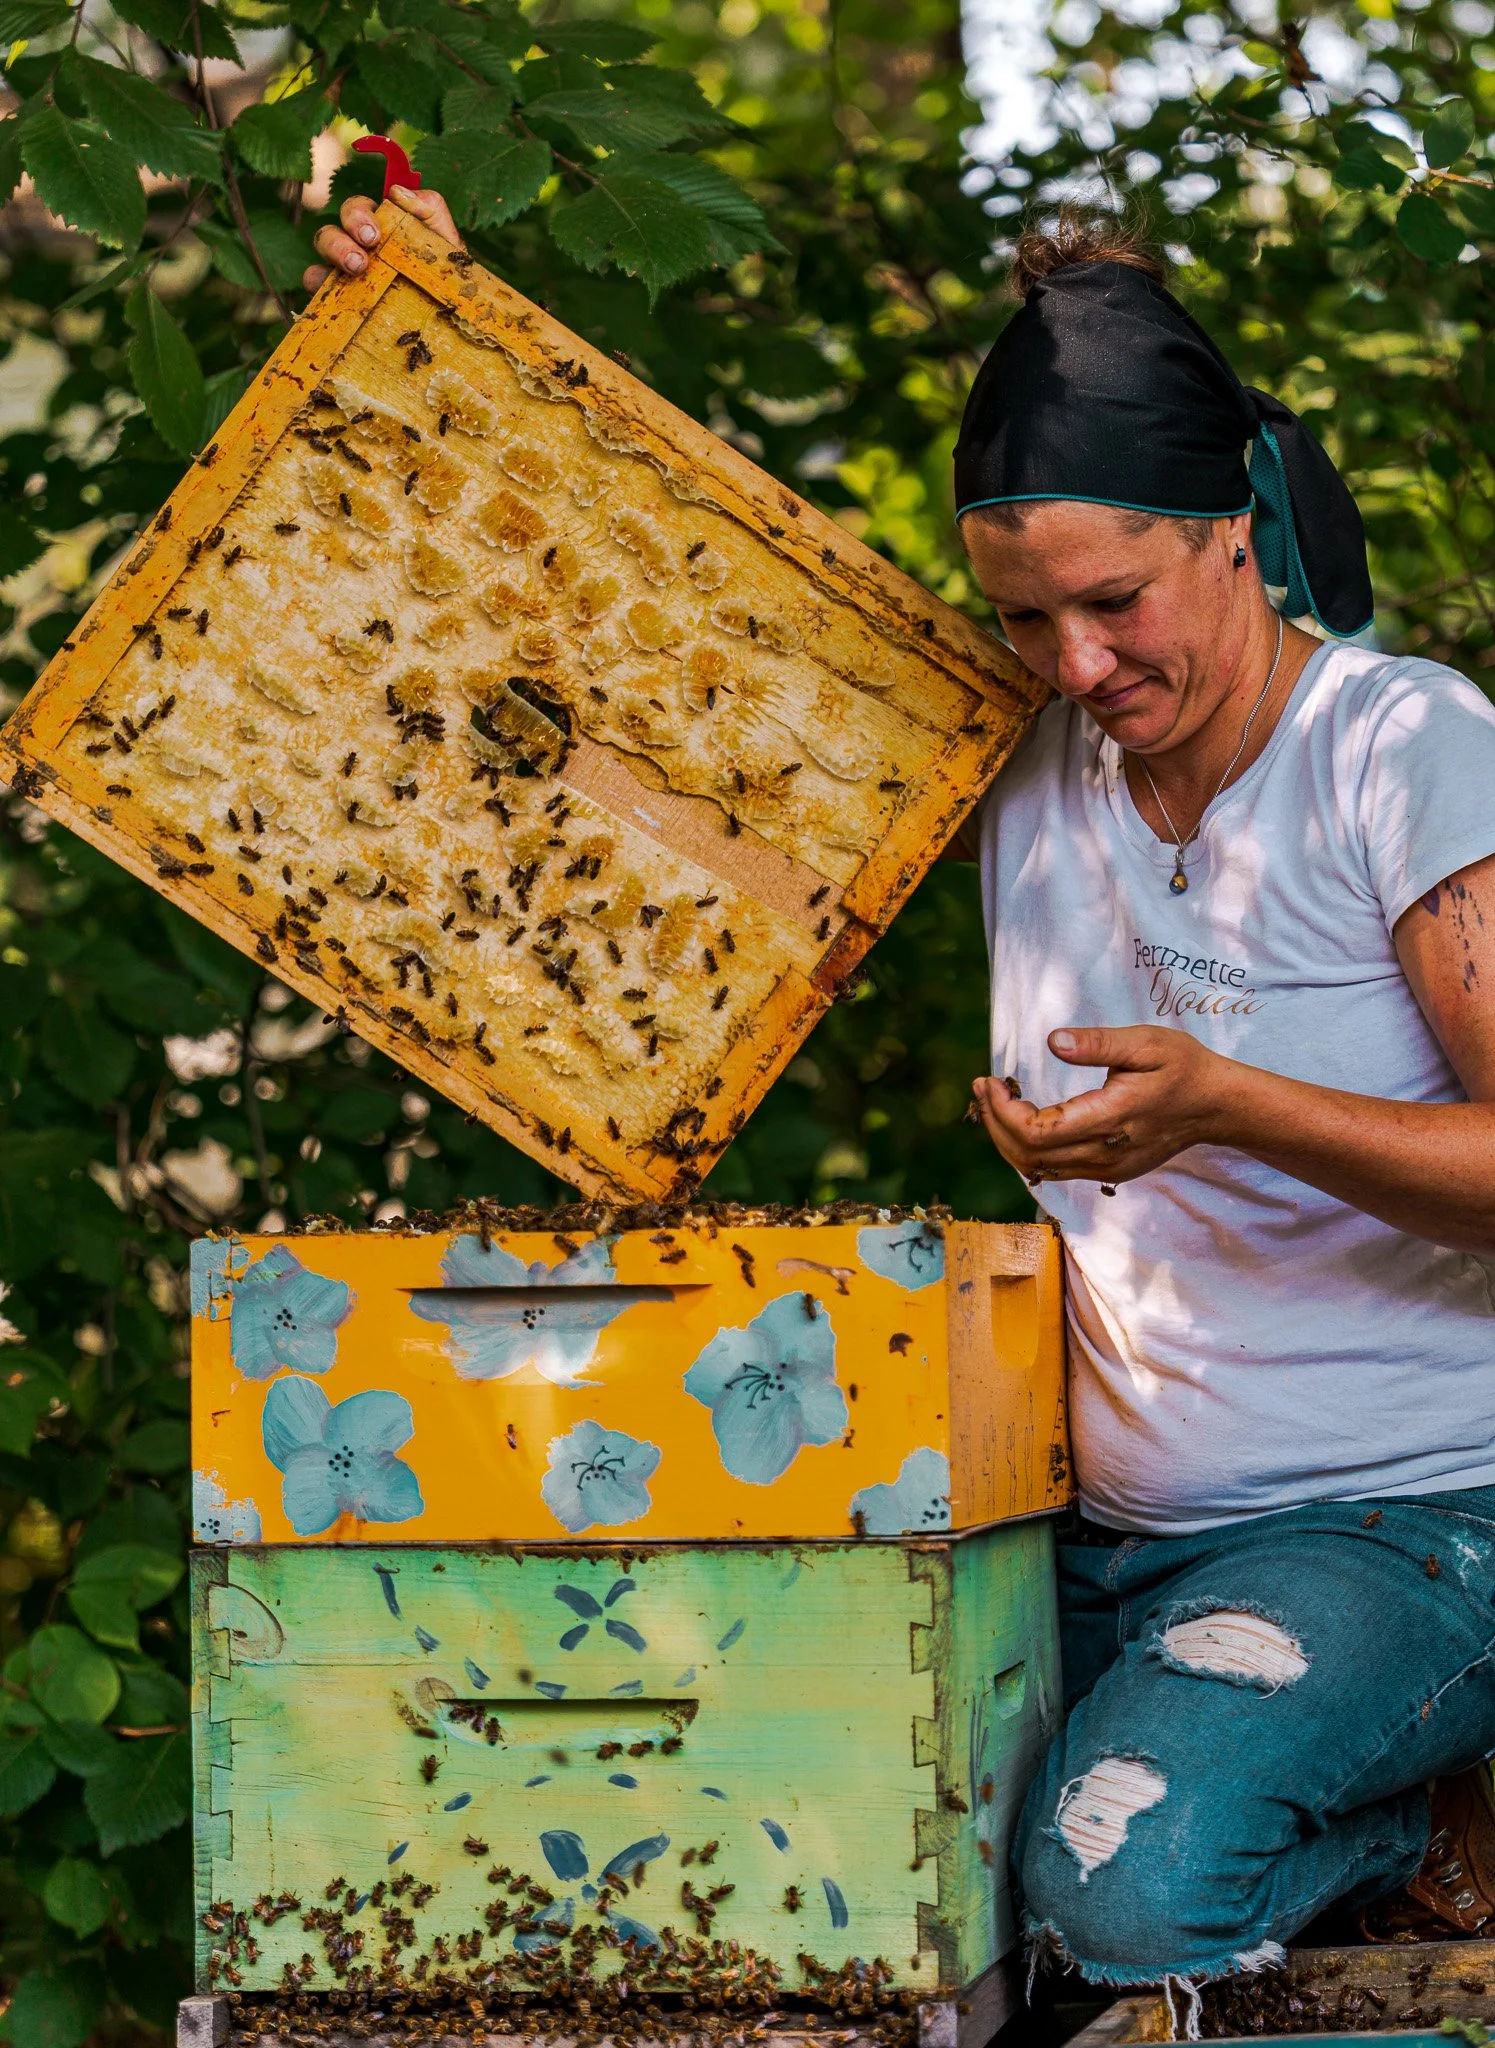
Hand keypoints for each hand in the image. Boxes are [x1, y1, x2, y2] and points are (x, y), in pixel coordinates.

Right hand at [302, 185, 463, 293]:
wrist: (453, 319)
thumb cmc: (447, 277)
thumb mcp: (446, 241)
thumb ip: (431, 208)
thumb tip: (397, 192)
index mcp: (379, 228)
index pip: (358, 210)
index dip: (359, 216)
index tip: (374, 236)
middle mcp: (357, 246)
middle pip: (334, 228)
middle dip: (344, 238)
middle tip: (364, 257)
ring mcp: (344, 272)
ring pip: (323, 249)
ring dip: (335, 253)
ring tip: (356, 270)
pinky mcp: (337, 299)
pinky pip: (316, 286)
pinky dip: (318, 285)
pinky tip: (332, 295)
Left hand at [971, 1026, 1231, 1186]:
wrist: (1216, 1106)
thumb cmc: (1183, 1067)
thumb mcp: (1145, 1043)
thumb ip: (1098, 1043)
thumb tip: (1051, 1041)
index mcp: (1110, 1119)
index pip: (1037, 1132)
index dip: (1003, 1111)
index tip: (990, 1080)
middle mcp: (1105, 1153)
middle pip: (1028, 1156)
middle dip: (995, 1123)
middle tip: (983, 1087)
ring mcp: (1107, 1168)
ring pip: (1039, 1168)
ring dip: (1007, 1138)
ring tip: (994, 1102)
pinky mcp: (1109, 1171)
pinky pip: (1056, 1169)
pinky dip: (1029, 1149)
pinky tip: (1021, 1120)